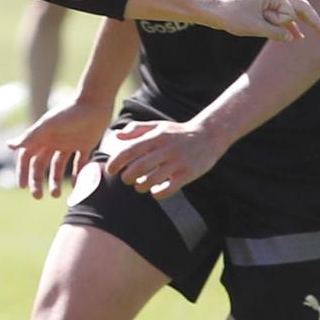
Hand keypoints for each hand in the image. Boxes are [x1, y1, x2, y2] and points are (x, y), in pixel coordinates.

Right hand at [10, 96, 112, 198]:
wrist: (96, 102)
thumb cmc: (70, 111)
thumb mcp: (48, 125)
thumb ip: (30, 136)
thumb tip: (8, 146)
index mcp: (41, 136)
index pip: (27, 157)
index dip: (23, 172)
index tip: (23, 187)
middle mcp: (53, 141)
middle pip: (40, 166)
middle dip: (38, 182)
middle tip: (39, 197)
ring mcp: (68, 143)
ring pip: (58, 167)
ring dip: (55, 181)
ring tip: (56, 195)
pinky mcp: (85, 145)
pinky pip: (79, 163)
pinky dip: (78, 174)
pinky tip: (77, 186)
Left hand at [102, 116, 223, 198]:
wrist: (210, 135)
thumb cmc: (177, 132)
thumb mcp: (158, 126)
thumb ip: (136, 129)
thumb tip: (116, 136)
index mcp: (156, 136)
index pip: (130, 150)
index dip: (115, 162)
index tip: (110, 171)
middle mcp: (166, 148)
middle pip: (138, 168)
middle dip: (127, 177)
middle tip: (126, 179)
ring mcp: (178, 162)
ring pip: (152, 180)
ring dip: (140, 186)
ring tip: (139, 185)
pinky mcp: (189, 173)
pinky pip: (169, 189)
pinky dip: (157, 193)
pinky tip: (155, 191)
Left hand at [211, 0, 319, 42]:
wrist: (211, 10)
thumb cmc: (230, 16)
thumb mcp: (255, 27)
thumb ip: (275, 32)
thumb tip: (292, 37)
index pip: (297, 10)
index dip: (308, 23)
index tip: (314, 33)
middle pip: (300, 8)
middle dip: (313, 21)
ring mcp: (269, 0)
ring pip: (290, 13)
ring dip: (300, 25)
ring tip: (316, 36)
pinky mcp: (262, 7)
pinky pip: (281, 16)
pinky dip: (288, 25)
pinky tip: (296, 36)